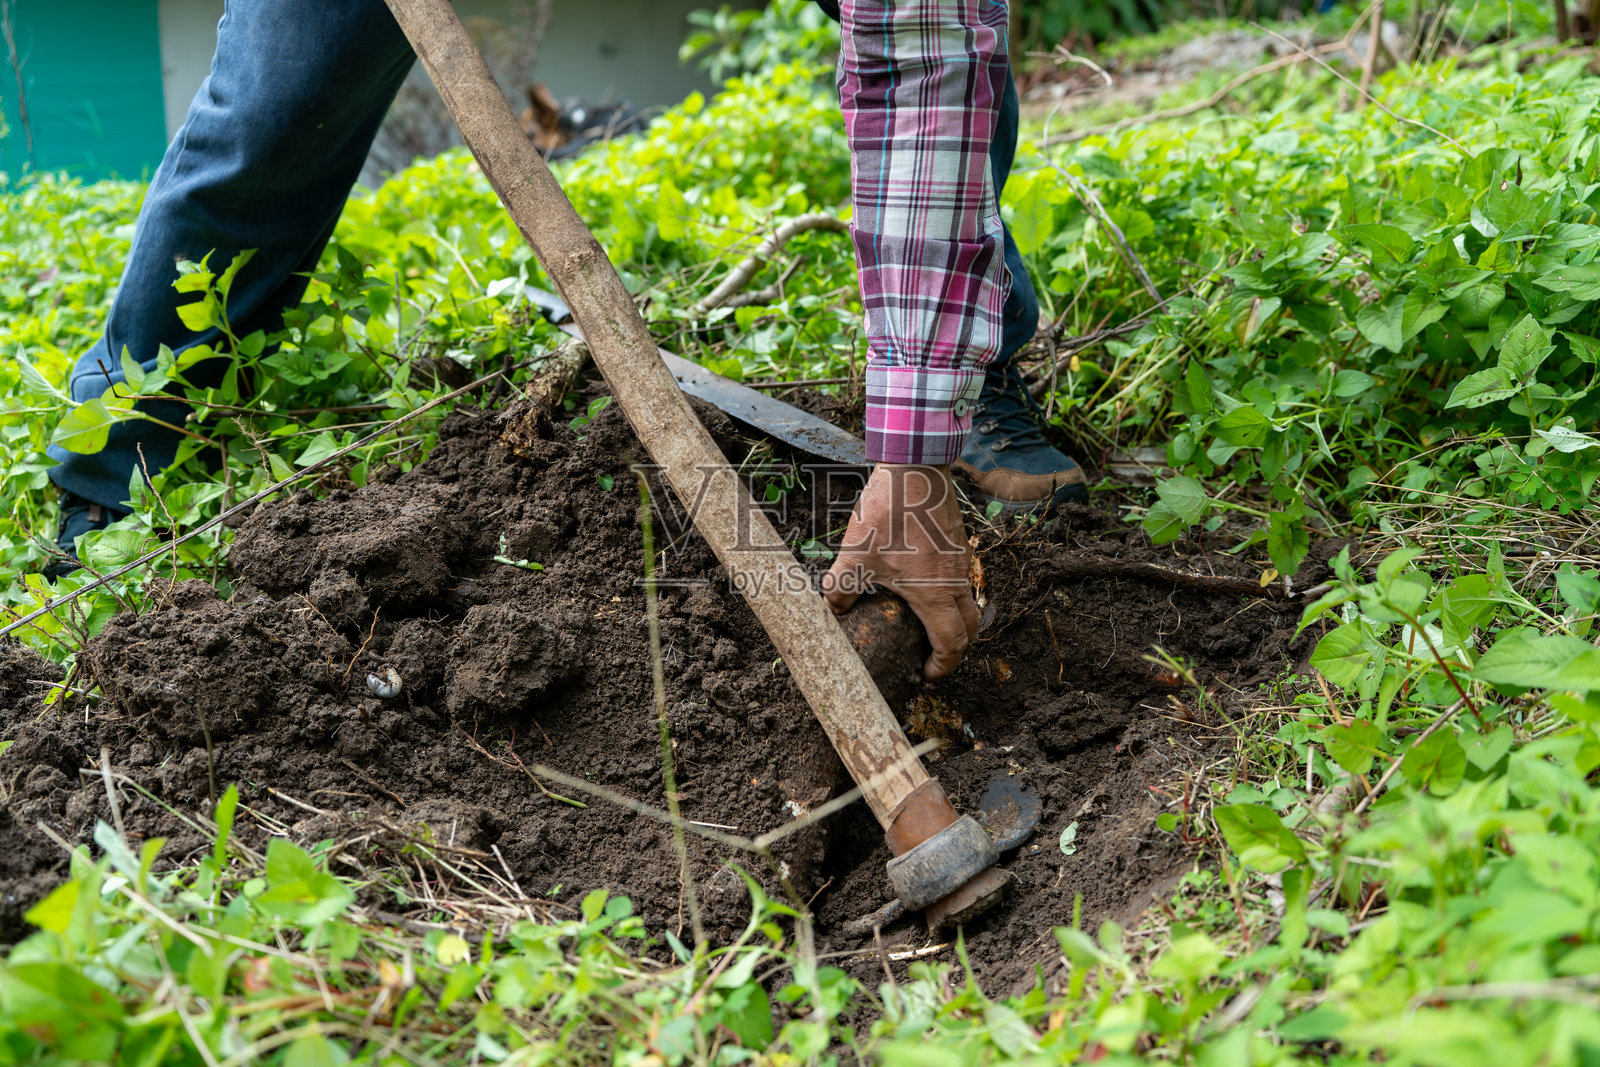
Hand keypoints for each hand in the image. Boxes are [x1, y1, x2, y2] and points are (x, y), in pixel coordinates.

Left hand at [822, 463, 978, 679]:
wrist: (915, 468)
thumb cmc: (889, 513)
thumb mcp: (855, 556)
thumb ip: (840, 589)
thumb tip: (830, 610)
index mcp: (935, 593)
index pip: (952, 644)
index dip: (942, 667)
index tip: (926, 675)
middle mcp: (956, 580)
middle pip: (970, 629)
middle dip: (954, 650)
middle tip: (930, 658)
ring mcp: (960, 561)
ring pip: (968, 603)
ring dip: (953, 622)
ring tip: (925, 627)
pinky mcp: (958, 544)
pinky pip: (962, 580)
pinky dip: (951, 596)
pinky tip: (922, 587)